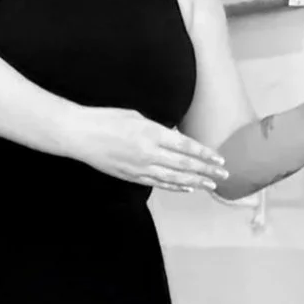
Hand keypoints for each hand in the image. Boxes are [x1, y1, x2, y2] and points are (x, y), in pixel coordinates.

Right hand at [72, 108, 227, 191]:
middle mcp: (149, 153)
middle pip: (185, 165)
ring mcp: (140, 167)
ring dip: (195, 182)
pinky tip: (187, 188)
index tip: (220, 159)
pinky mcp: (131, 176)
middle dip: (206, 170)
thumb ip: (158, 128)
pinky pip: (157, 183)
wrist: (79, 135)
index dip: (205, 154)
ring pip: (174, 178)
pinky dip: (174, 187)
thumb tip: (176, 138)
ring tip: (211, 186)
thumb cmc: (106, 119)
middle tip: (224, 176)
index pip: (186, 146)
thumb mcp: (136, 116)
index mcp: (151, 133)